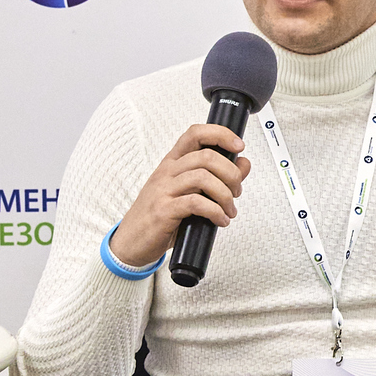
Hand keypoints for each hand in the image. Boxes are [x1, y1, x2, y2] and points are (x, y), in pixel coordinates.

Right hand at [109, 124, 251, 266]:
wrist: (131, 241)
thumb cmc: (159, 216)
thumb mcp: (188, 192)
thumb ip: (217, 177)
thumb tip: (243, 164)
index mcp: (172, 163)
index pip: (195, 134)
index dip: (220, 134)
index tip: (239, 146)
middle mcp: (167, 172)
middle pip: (206, 156)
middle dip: (231, 173)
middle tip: (236, 190)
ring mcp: (164, 190)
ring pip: (203, 177)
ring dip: (225, 195)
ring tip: (229, 210)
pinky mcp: (164, 210)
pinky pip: (196, 203)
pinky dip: (215, 212)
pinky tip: (220, 220)